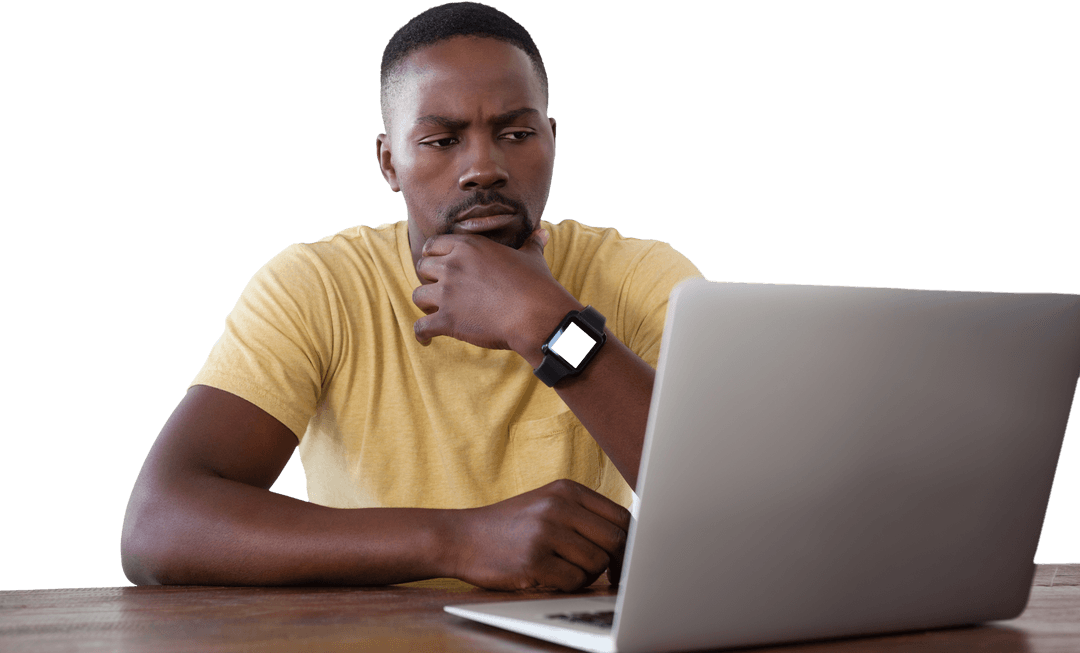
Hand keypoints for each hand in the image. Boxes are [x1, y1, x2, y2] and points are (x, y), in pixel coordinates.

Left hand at [411, 229, 580, 358]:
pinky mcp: (447, 320)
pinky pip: (421, 327)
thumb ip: (531, 243)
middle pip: (422, 268)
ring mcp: (448, 293)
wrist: (536, 314)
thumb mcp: (531, 258)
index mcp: (468, 247)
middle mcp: (453, 266)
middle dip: (428, 279)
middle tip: (438, 290)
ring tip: (433, 313)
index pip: (432, 245)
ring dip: (425, 305)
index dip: (432, 256)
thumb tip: (542, 232)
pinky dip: (421, 334)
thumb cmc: (536, 285)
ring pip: (418, 296)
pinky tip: (426, 339)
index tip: (436, 266)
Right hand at [449, 479, 630, 591]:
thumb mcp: (547, 504)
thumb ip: (583, 514)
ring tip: (564, 569)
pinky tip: (550, 577)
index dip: (630, 541)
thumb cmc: (510, 526)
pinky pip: (574, 582)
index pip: (621, 516)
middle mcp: (558, 506)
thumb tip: (629, 539)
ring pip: (596, 564)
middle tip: (606, 574)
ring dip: (587, 575)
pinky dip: (568, 585)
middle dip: (615, 562)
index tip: (623, 557)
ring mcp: (545, 533)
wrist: (462, 537)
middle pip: (615, 541)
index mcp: (567, 489)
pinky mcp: (533, 561)